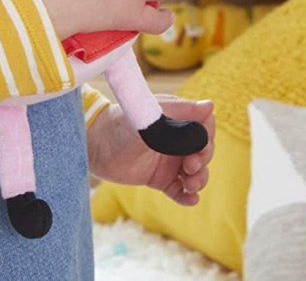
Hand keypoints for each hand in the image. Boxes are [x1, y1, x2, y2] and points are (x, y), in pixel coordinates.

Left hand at [87, 96, 215, 205]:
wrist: (95, 143)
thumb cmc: (122, 122)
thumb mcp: (151, 115)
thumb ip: (180, 112)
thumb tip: (210, 105)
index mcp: (177, 120)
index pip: (204, 129)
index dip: (207, 139)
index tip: (200, 147)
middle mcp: (176, 140)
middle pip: (203, 153)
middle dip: (203, 161)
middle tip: (189, 167)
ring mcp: (169, 161)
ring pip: (195, 173)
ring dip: (198, 180)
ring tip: (190, 185)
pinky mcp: (160, 179)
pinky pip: (179, 190)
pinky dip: (187, 196)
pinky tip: (190, 199)